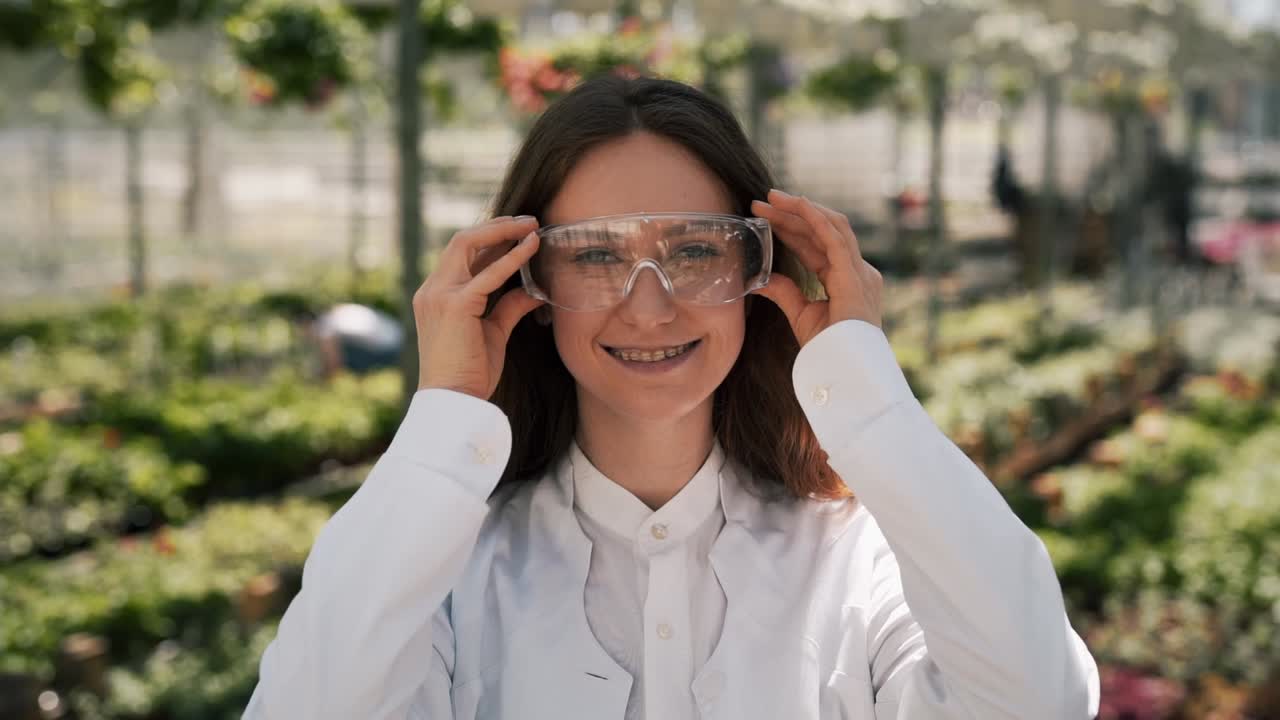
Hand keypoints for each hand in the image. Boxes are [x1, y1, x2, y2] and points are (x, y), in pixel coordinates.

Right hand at [413, 215, 544, 398]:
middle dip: (496, 227)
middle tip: (528, 221)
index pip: (462, 256)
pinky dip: (512, 257)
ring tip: (532, 226)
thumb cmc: (471, 373)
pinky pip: (489, 273)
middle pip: (462, 242)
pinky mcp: (456, 304)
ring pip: (469, 245)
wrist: (454, 401)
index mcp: (436, 296)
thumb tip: (535, 290)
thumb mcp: (493, 332)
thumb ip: (509, 306)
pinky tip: (532, 247)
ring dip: (503, 231)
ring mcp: (440, 295)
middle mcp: (432, 290)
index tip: (518, 233)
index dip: (491, 240)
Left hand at [749, 189, 883, 346]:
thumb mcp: (801, 314)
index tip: (764, 217)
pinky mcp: (854, 276)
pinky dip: (816, 218)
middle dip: (790, 214)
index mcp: (846, 279)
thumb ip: (785, 292)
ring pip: (829, 227)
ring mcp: (859, 271)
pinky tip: (797, 205)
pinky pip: (835, 238)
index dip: (790, 229)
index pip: (816, 245)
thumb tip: (760, 278)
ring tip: (772, 199)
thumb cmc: (829, 349)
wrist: (844, 369)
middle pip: (821, 232)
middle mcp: (856, 270)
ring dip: (800, 209)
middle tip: (761, 201)